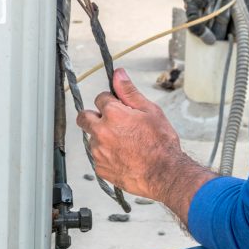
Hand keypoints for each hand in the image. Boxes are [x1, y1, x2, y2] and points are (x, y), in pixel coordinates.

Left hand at [77, 69, 214, 219]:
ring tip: (124, 143)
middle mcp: (100, 131)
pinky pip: (97, 157)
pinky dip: (106, 155)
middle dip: (94, 116)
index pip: (100, 98)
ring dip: (102, 137)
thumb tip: (118, 74)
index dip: (111, 101)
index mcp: (112, 114)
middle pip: (84, 117)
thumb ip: (129, 92)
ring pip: (91, 138)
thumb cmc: (161, 143)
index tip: (120, 108)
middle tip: (112, 123)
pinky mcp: (100, 168)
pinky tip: (123, 157)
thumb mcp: (150, 111)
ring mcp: (98, 151)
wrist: (164, 174)